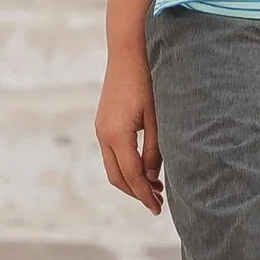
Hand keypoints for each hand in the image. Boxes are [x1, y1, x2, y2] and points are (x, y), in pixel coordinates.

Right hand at [96, 43, 164, 212]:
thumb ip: (155, 149)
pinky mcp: (104, 122)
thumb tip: (153, 176)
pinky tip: (145, 166)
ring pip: (113, 167)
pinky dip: (126, 166)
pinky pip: (112, 153)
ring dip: (131, 180)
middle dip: (136, 192)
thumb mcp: (158, 117)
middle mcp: (104, 134)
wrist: (128, 50)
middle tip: (158, 203)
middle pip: (117, 177)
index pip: (131, 175)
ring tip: (155, 188)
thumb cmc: (148, 80)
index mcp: (117, 135)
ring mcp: (101, 128)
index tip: (158, 209)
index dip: (145, 195)